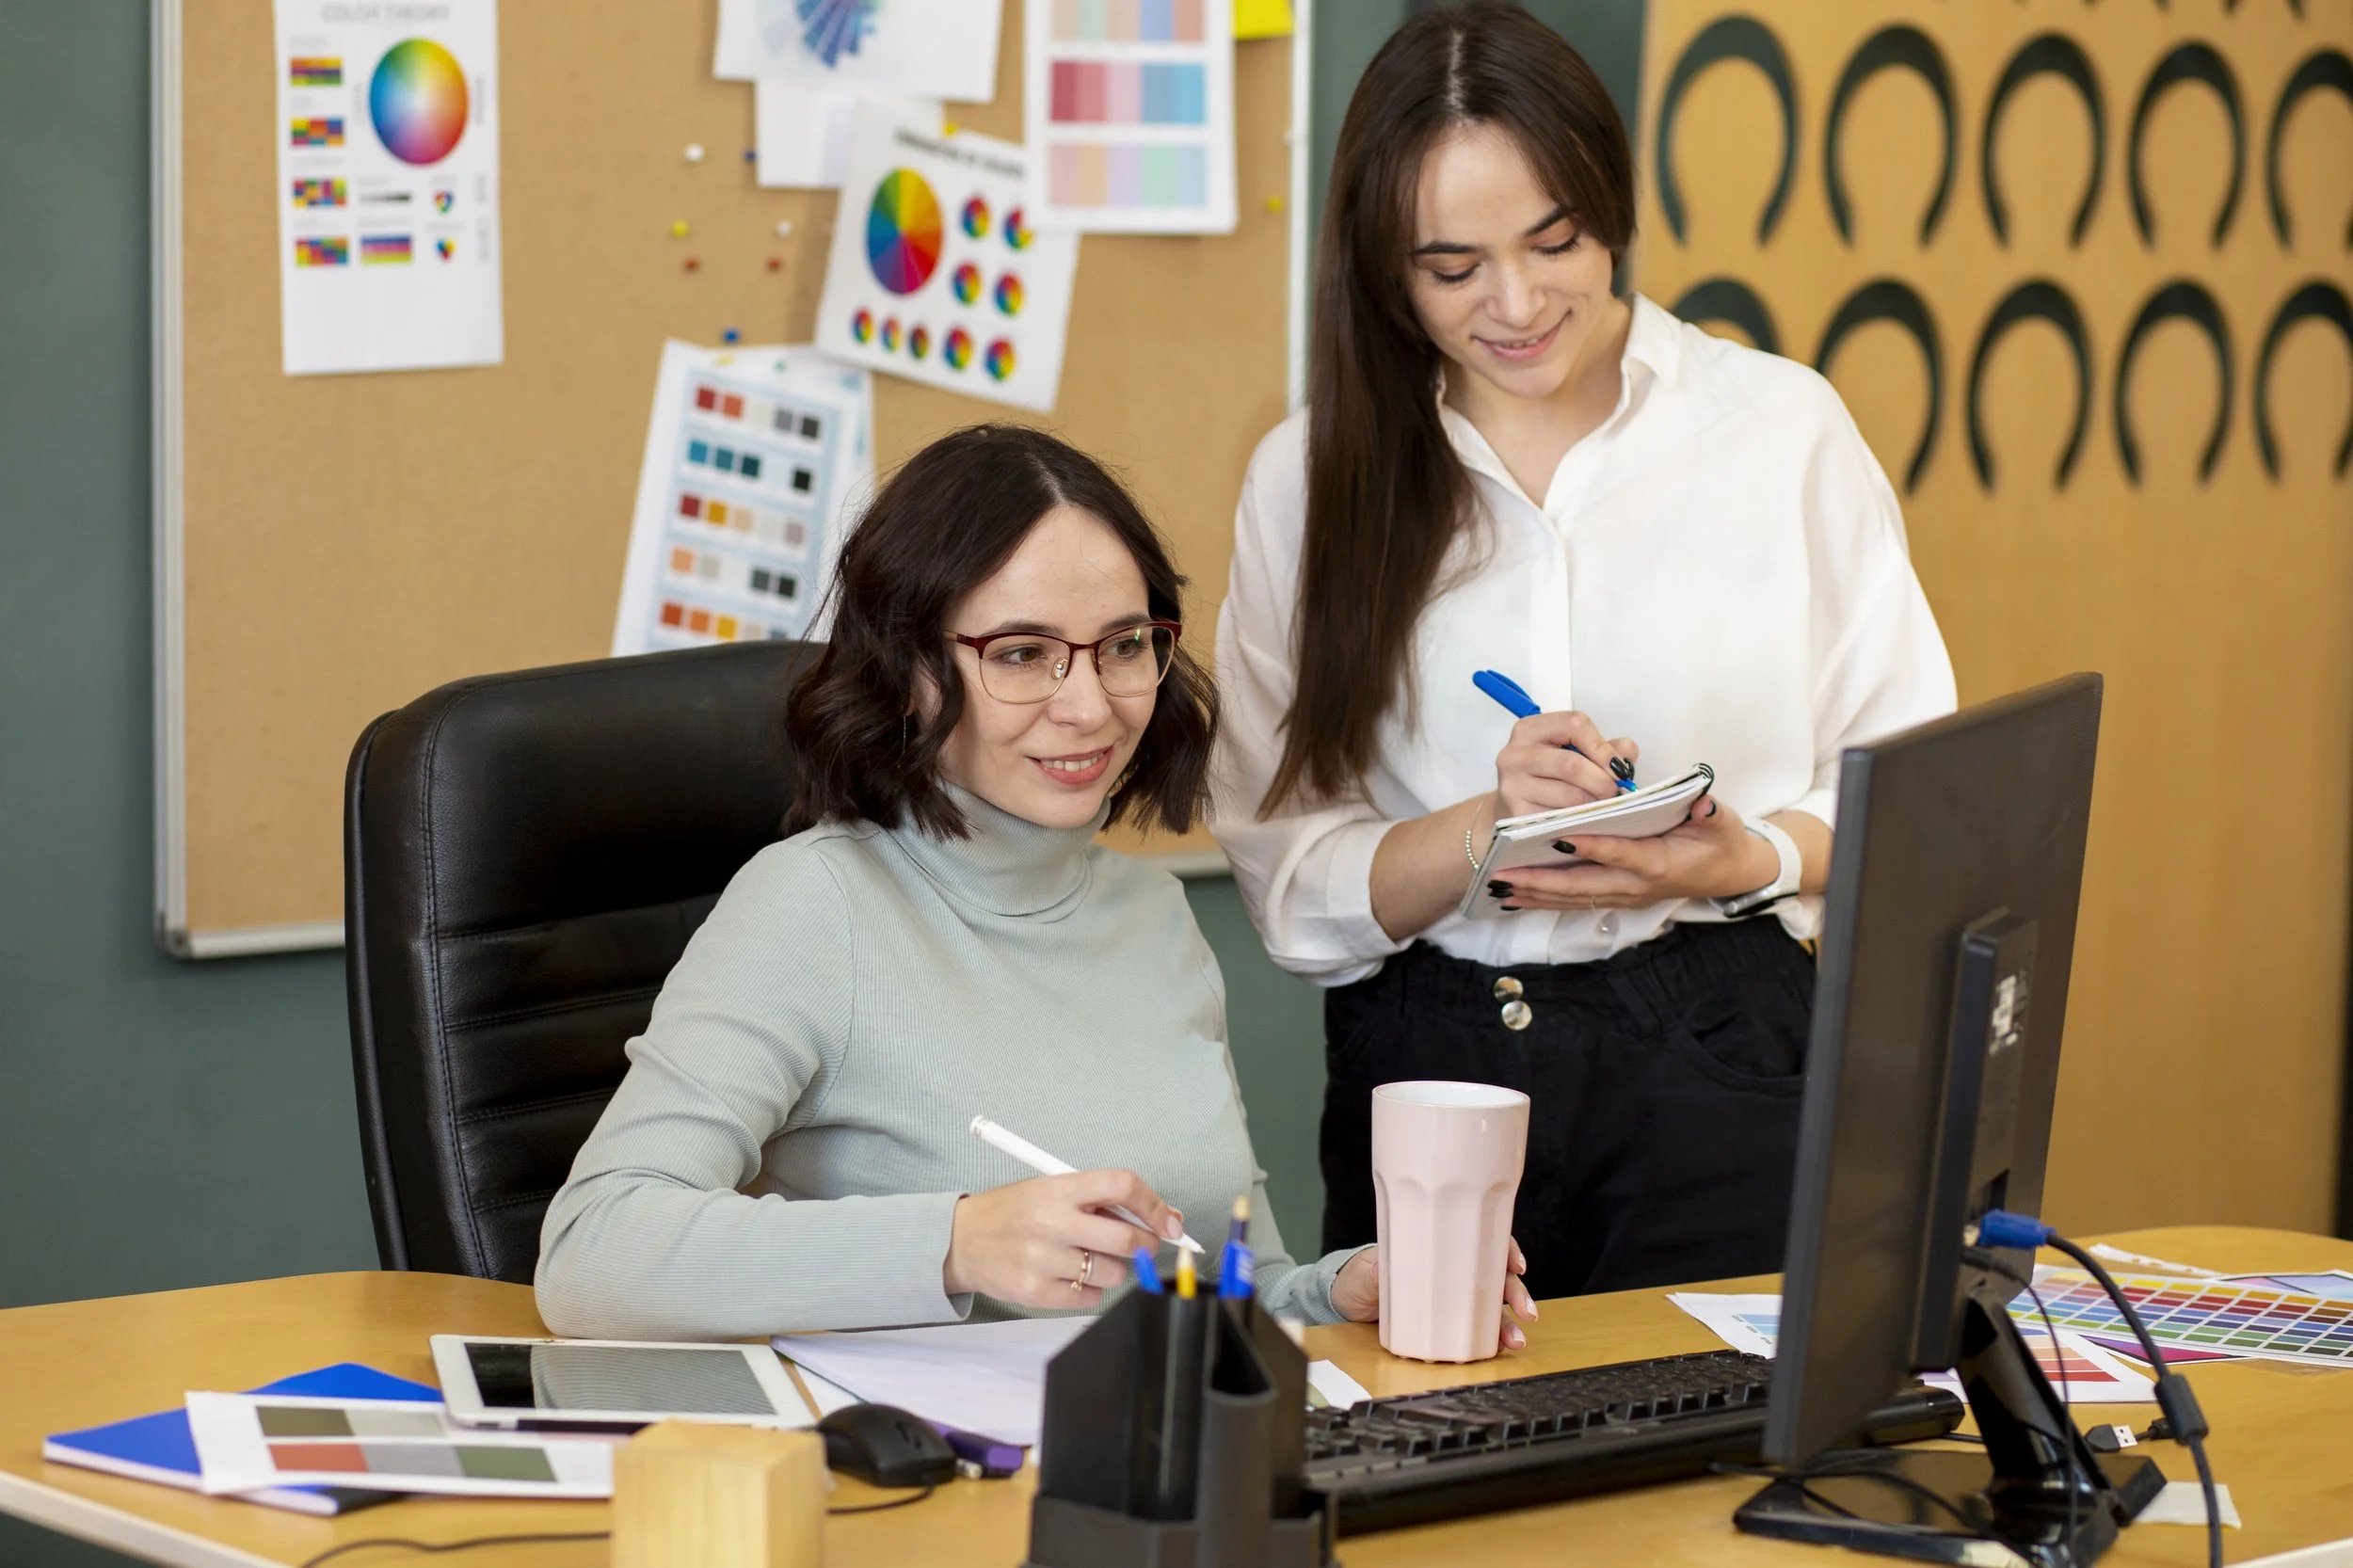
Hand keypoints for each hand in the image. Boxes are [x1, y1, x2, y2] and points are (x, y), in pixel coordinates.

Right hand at [941, 1169, 1184, 1309]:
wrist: (961, 1240)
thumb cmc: (1013, 1211)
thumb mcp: (1049, 1188)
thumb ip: (1097, 1199)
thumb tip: (1160, 1216)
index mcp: (1059, 1188)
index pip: (1122, 1185)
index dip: (1154, 1204)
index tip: (1170, 1221)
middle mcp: (1052, 1222)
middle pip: (1126, 1237)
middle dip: (1145, 1243)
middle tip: (1142, 1243)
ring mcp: (1043, 1260)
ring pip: (1112, 1272)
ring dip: (1116, 1268)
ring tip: (1092, 1257)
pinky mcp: (1035, 1291)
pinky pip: (1090, 1297)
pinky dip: (1092, 1289)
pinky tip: (1073, 1275)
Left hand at [1328, 1237, 1538, 1351]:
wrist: (1347, 1302)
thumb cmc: (1359, 1276)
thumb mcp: (1364, 1273)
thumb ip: (1372, 1274)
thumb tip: (1380, 1274)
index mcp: (1437, 1247)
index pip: (1479, 1239)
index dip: (1503, 1249)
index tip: (1515, 1265)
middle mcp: (1451, 1270)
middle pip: (1493, 1275)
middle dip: (1516, 1293)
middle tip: (1526, 1312)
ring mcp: (1451, 1297)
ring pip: (1490, 1305)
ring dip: (1508, 1322)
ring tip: (1516, 1341)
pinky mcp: (1445, 1321)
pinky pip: (1474, 1328)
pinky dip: (1490, 1338)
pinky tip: (1498, 1349)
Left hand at [1489, 795, 1777, 911]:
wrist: (1730, 874)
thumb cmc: (1721, 842)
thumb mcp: (1723, 823)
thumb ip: (1710, 812)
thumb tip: (1702, 802)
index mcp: (1659, 862)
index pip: (1619, 853)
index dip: (1590, 845)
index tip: (1557, 835)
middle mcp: (1637, 885)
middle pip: (1583, 884)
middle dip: (1541, 880)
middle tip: (1503, 874)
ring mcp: (1626, 895)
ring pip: (1573, 897)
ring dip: (1535, 894)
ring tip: (1498, 886)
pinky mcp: (1619, 898)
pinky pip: (1576, 900)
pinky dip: (1545, 899)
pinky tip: (1516, 896)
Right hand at [1495, 713, 1637, 819]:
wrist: (1515, 804)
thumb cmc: (1550, 775)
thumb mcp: (1575, 751)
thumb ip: (1605, 748)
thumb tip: (1625, 757)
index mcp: (1530, 729)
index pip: (1574, 725)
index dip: (1602, 746)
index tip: (1618, 766)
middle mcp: (1514, 755)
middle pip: (1571, 764)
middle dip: (1602, 781)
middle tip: (1616, 792)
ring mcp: (1512, 786)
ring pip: (1569, 795)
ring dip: (1595, 803)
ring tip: (1602, 805)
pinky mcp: (1517, 815)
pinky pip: (1561, 819)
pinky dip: (1581, 820)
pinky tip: (1584, 818)